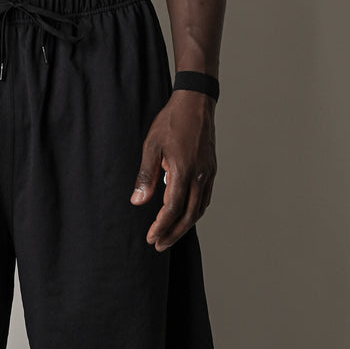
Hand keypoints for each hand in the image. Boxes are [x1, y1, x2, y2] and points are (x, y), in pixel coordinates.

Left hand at [130, 89, 216, 251]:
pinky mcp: (211, 170)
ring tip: (169, 235)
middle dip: (173, 233)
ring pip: (199, 209)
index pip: (172, 209)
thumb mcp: (151, 146)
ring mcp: (208, 174)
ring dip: (185, 225)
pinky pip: (205, 199)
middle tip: (158, 245)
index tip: (150, 238)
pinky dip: (194, 212)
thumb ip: (145, 176)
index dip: (161, 226)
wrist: (195, 103)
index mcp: (183, 171)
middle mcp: (200, 176)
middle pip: (189, 215)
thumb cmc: (170, 122)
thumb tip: (138, 202)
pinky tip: (184, 216)